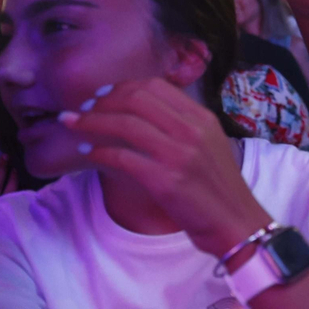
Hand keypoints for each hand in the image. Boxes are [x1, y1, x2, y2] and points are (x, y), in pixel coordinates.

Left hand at [57, 79, 270, 257]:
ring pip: (125, 124)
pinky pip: (122, 157)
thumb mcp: (210, 144)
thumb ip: (184, 125)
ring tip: (74, 125)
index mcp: (202, 118)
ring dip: (92, 122)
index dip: (122, 87)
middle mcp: (191, 131)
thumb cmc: (219, 186)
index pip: (156, 87)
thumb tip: (145, 113)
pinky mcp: (165, 181)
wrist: (235, 222)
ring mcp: (178, 155)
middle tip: (84, 109)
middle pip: (137, 99)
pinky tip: (88, 152)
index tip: (102, 95)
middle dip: (103, 101)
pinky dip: (100, 151)